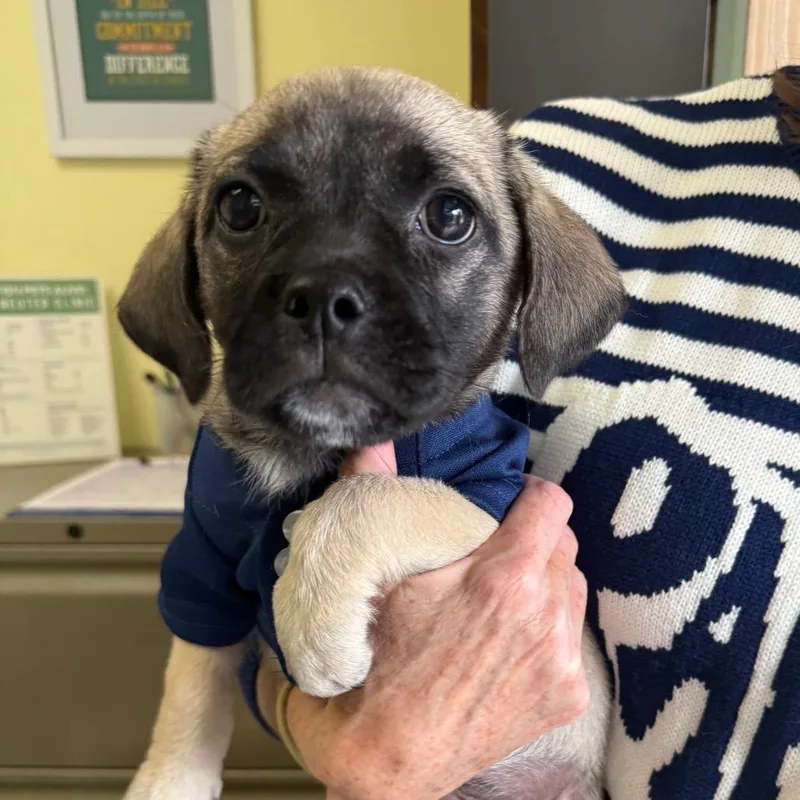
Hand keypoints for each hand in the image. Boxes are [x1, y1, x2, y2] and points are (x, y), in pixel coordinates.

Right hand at [283, 444, 587, 799]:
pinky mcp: (568, 694)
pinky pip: (572, 637)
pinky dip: (551, 627)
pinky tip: (513, 639)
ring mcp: (562, 660)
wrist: (393, 757)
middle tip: (497, 548)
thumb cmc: (384, 666)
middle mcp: (547, 616)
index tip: (511, 499)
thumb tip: (369, 442)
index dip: (530, 493)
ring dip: (547, 580)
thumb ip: (381, 497)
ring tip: (507, 593)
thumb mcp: (381, 578)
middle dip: (535, 537)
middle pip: (564, 544)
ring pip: (573, 589)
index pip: (551, 503)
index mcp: (507, 579)